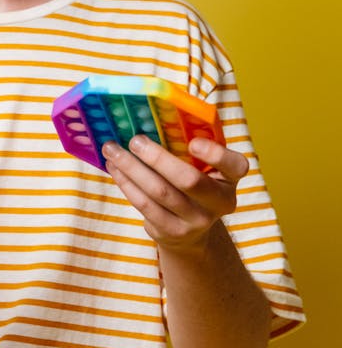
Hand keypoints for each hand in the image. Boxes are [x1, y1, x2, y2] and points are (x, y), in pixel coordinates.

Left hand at [101, 135, 247, 249]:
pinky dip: (127, 184)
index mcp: (231, 178)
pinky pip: (145, 205)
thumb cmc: (193, 184)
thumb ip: (191, 146)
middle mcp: (219, 202)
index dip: (215, 154)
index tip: (192, 142)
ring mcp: (196, 221)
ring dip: (132, 168)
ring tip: (112, 150)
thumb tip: (152, 115)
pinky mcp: (171, 231)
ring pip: (160, 192)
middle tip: (135, 140)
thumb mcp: (204, 167)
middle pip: (188, 180)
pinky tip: (115, 169)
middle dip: (158, 158)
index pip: (235, 166)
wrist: (191, 233)